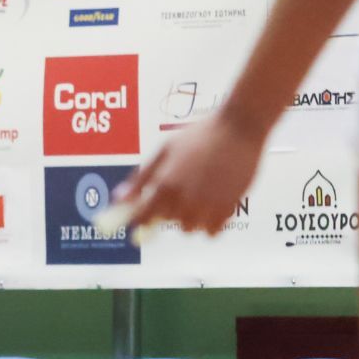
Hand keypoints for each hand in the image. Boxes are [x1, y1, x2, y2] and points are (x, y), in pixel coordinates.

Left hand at [115, 112, 265, 235]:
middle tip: (181, 191)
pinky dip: (210, 223)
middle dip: (170, 211)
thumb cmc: (199, 135)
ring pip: (190, 229)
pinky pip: (212, 232)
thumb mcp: (164, 151)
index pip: (143, 217)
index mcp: (165, 183)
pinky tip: (213, 203)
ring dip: (190, 218)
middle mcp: (185, 199)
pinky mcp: (229, 208)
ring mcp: (208, 205)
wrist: (239, 127)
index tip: (143, 217)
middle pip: (168, 222)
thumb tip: (119, 198)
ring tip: (199, 194)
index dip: (140, 219)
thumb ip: (141, 178)